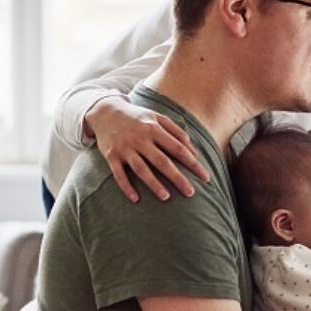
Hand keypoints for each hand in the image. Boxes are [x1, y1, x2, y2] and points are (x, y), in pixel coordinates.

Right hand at [85, 96, 209, 202]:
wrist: (105, 111)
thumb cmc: (138, 117)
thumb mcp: (157, 118)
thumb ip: (176, 132)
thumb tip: (193, 151)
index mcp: (154, 129)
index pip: (178, 148)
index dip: (192, 163)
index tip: (205, 177)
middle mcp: (140, 139)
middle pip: (162, 161)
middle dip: (177, 178)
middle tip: (191, 193)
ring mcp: (125, 148)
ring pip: (141, 169)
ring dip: (153, 184)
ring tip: (166, 197)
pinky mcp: (111, 156)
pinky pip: (119, 174)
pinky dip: (126, 187)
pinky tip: (135, 199)